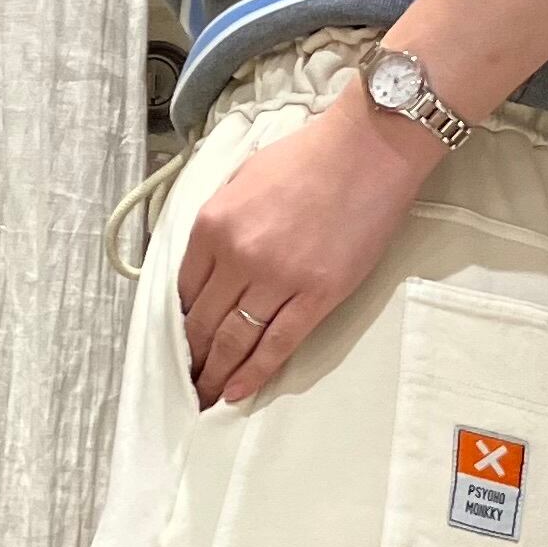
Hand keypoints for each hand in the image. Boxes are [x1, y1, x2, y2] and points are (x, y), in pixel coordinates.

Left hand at [176, 82, 436, 409]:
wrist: (367, 149)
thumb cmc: (309, 156)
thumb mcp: (243, 176)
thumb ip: (220, 221)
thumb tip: (207, 262)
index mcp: (214, 224)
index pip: (183, 288)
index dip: (180, 319)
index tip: (182, 338)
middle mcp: (239, 256)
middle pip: (203, 322)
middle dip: (191, 358)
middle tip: (186, 381)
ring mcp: (277, 280)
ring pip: (234, 342)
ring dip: (215, 375)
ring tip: (204, 397)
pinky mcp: (315, 297)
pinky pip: (276, 346)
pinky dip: (253, 374)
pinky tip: (236, 393)